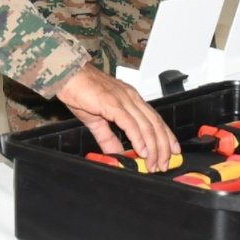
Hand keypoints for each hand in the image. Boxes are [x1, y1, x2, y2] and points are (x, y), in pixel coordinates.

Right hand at [54, 64, 179, 171]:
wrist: (67, 75)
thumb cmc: (81, 91)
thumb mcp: (97, 120)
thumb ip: (108, 138)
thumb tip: (116, 154)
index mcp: (131, 99)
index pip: (155, 119)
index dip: (166, 136)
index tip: (172, 151)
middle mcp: (131, 98)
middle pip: (154, 124)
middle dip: (163, 146)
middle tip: (164, 164)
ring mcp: (123, 100)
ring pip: (145, 126)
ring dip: (153, 147)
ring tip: (154, 163)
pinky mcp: (112, 103)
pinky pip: (129, 123)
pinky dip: (138, 138)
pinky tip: (142, 151)